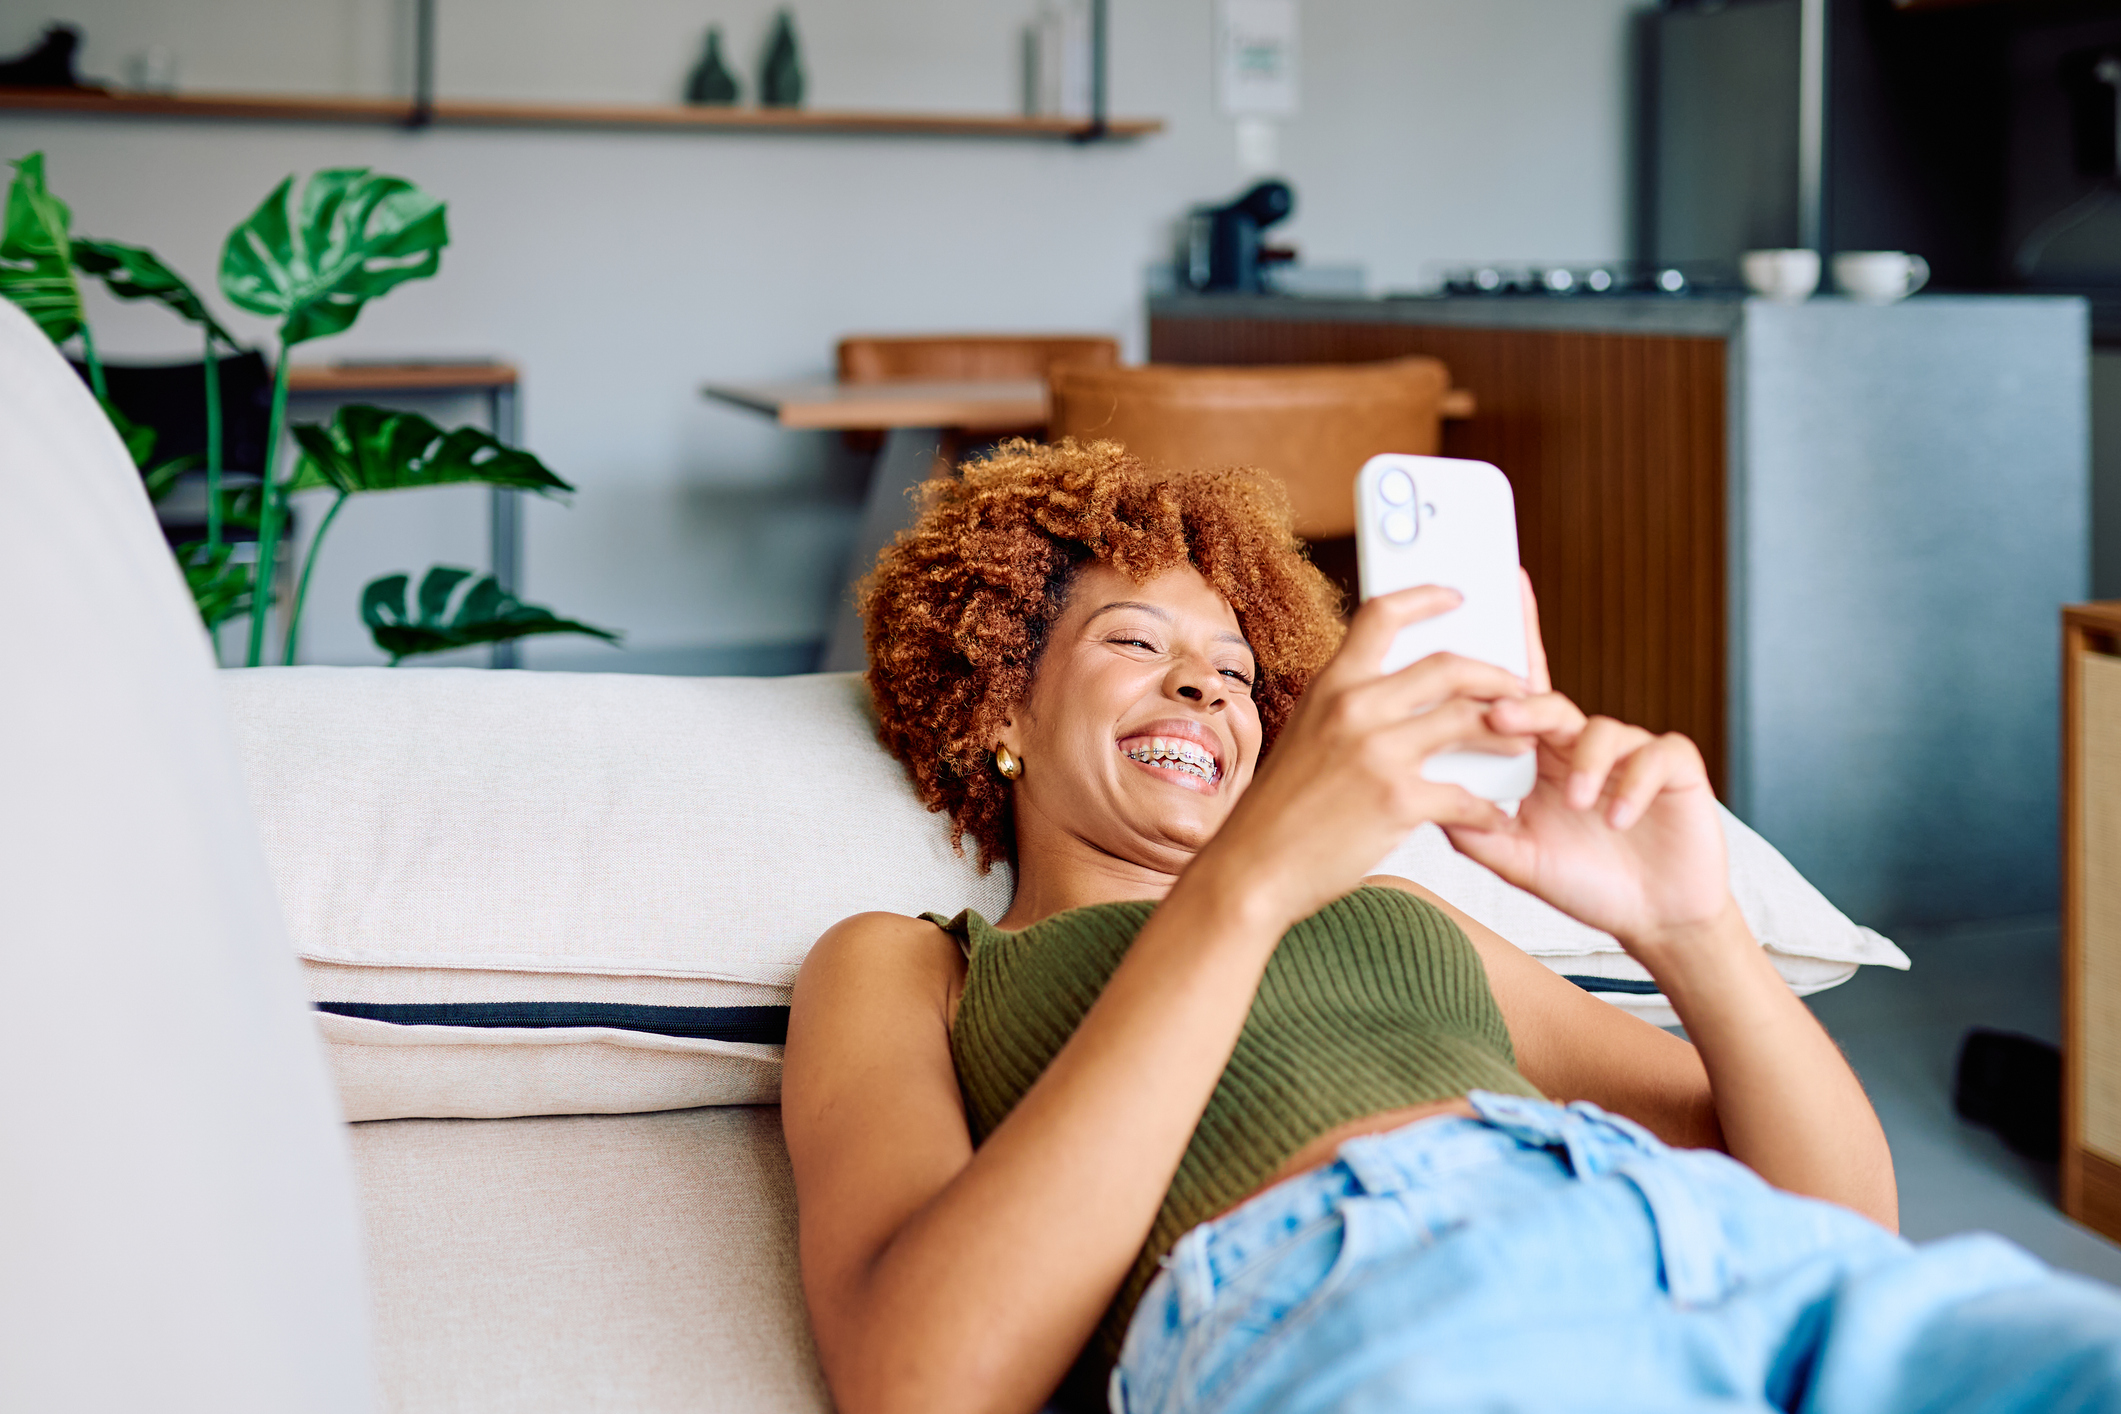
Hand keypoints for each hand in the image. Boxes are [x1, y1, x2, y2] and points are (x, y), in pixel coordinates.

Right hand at [1198, 585, 1533, 925]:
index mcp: (1330, 687)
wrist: (1252, 869)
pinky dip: (1489, 809)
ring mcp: (1377, 752)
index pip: (1382, 616)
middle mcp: (1354, 709)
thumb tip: (1393, 693)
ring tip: (1523, 743)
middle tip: (1517, 686)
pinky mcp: (1397, 800)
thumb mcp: (1304, 736)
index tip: (1457, 596)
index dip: (1426, 598)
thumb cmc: (1277, 812)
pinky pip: (1466, 795)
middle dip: (1494, 674)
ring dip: (1507, 732)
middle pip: (1447, 665)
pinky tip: (1495, 817)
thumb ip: (1345, 709)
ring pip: (1469, 720)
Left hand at [1444, 693, 1732, 953]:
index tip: (1460, 675)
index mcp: (1540, 762)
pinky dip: (1636, 784)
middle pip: (1551, 708)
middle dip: (1524, 708)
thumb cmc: (1584, 882)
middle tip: (1499, 717)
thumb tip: (1425, 806)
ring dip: (1586, 763)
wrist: (1654, 919)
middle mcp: (1581, 749)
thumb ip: (1476, 835)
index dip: (1495, 687)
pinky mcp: (1676, 768)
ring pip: (1603, 730)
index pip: (1514, 714)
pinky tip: (1619, 819)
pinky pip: (1657, 754)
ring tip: (1579, 804)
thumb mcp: (1521, 862)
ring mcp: (1629, 755)